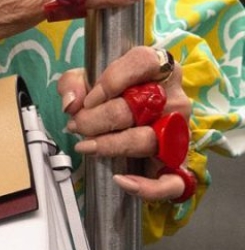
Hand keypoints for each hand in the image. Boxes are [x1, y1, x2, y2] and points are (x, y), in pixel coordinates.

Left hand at [57, 46, 192, 200]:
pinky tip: (120, 180)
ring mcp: (178, 132)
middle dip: (96, 119)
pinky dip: (147, 185)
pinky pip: (172, 181)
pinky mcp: (177, 162)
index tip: (88, 99)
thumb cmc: (112, 95)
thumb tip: (71, 103)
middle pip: (135, 108)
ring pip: (146, 140)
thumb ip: (74, 83)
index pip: (143, 63)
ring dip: (109, 146)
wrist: (132, 119)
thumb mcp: (88, 80)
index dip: (111, 81)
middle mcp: (173, 99)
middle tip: (76, 125)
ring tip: (85, 146)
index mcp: (159, 69)